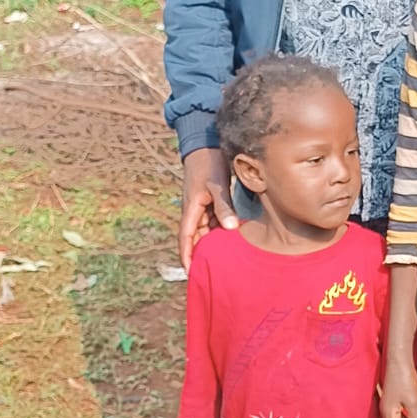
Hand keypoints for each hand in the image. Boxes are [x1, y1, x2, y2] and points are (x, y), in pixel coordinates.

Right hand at [179, 146, 238, 270]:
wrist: (206, 145)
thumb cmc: (209, 163)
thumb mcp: (217, 185)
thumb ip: (224, 206)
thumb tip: (231, 228)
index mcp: (191, 209)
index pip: (186, 238)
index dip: (187, 256)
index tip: (190, 273)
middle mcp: (194, 211)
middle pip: (196, 238)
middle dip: (200, 255)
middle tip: (209, 272)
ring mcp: (201, 206)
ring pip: (205, 230)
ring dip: (211, 244)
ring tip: (222, 261)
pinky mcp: (209, 201)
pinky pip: (213, 221)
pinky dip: (219, 231)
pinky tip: (230, 238)